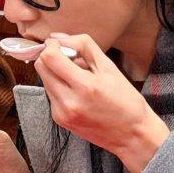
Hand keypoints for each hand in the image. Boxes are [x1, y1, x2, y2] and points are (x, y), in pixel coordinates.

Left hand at [36, 34, 171, 172]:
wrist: (132, 135)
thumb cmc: (126, 101)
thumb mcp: (110, 67)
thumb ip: (83, 46)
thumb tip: (58, 37)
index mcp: (85, 86)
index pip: (49, 57)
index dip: (52, 46)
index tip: (60, 45)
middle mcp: (69, 101)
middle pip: (41, 67)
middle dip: (51, 57)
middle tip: (68, 59)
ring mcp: (61, 113)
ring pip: (43, 79)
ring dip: (55, 72)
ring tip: (76, 77)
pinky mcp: (59, 119)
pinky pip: (50, 94)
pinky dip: (59, 87)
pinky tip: (76, 91)